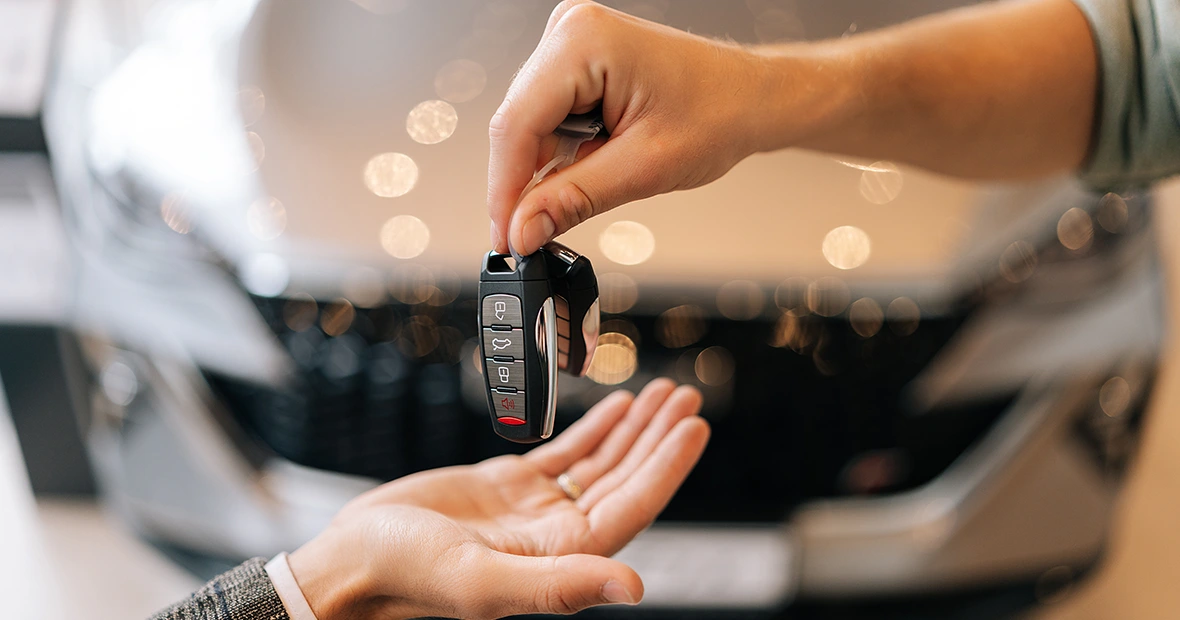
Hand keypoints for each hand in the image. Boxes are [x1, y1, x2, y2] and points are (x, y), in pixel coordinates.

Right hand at [288, 379, 708, 618]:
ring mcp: (533, 510)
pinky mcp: (506, 487)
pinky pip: (562, 453)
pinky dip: (591, 428)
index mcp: (560, 560)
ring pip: (599, 463)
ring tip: (664, 395)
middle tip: (688, 398)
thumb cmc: (406, 580)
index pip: (632, 507)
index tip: (695, 427)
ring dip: (633, 429)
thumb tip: (634, 589)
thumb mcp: (484, 581)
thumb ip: (560, 586)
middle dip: (658, 438)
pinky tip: (616, 406)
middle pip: (624, 479)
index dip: (667, 467)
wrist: (351, 564)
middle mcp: (556, 536)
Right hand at [487, 0, 777, 256]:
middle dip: (526, 183)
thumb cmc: (718, 114)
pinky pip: (548, 119)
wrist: (752, 99)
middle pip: (518, 125)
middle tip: (537, 234)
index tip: (505, 239)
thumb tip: (521, 230)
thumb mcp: (644, 168)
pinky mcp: (576, 63)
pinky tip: (596, 161)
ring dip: (551, 168)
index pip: (517, 124)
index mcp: (584, 41)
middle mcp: (570, 32)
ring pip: (530, 127)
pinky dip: (564, 154)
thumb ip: (574, 199)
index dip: (504, 189)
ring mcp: (571, 44)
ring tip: (602, 177)